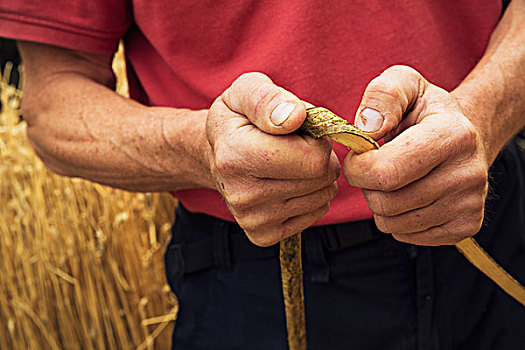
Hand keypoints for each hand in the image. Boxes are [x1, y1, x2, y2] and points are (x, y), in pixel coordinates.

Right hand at [206, 73, 338, 245]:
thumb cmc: (237, 119)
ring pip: (322, 197)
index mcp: (236, 156)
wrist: (215, 154)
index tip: (301, 130)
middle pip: (320, 179)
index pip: (313, 160)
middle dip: (320, 157)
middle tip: (298, 146)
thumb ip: (268, 98)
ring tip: (292, 163)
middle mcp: (241, 194)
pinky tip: (290, 182)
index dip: (317, 140)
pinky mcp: (262, 235)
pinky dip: (312, 196)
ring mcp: (251, 219)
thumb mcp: (245, 90)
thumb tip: (295, 116)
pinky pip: (315, 214)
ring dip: (317, 176)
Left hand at [343, 66, 488, 245]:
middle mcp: (468, 173)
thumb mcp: (403, 83)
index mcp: (453, 134)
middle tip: (375, 167)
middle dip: (366, 186)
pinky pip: (406, 236)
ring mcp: (470, 203)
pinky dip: (397, 219)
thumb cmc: (424, 111)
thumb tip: (367, 127)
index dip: (356, 167)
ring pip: (392, 223)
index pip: (384, 172)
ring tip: (394, 179)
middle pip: (386, 203)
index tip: (358, 155)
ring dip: (381, 203)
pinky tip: (408, 194)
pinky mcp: (466, 226)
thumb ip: (382, 95)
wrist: (463, 134)